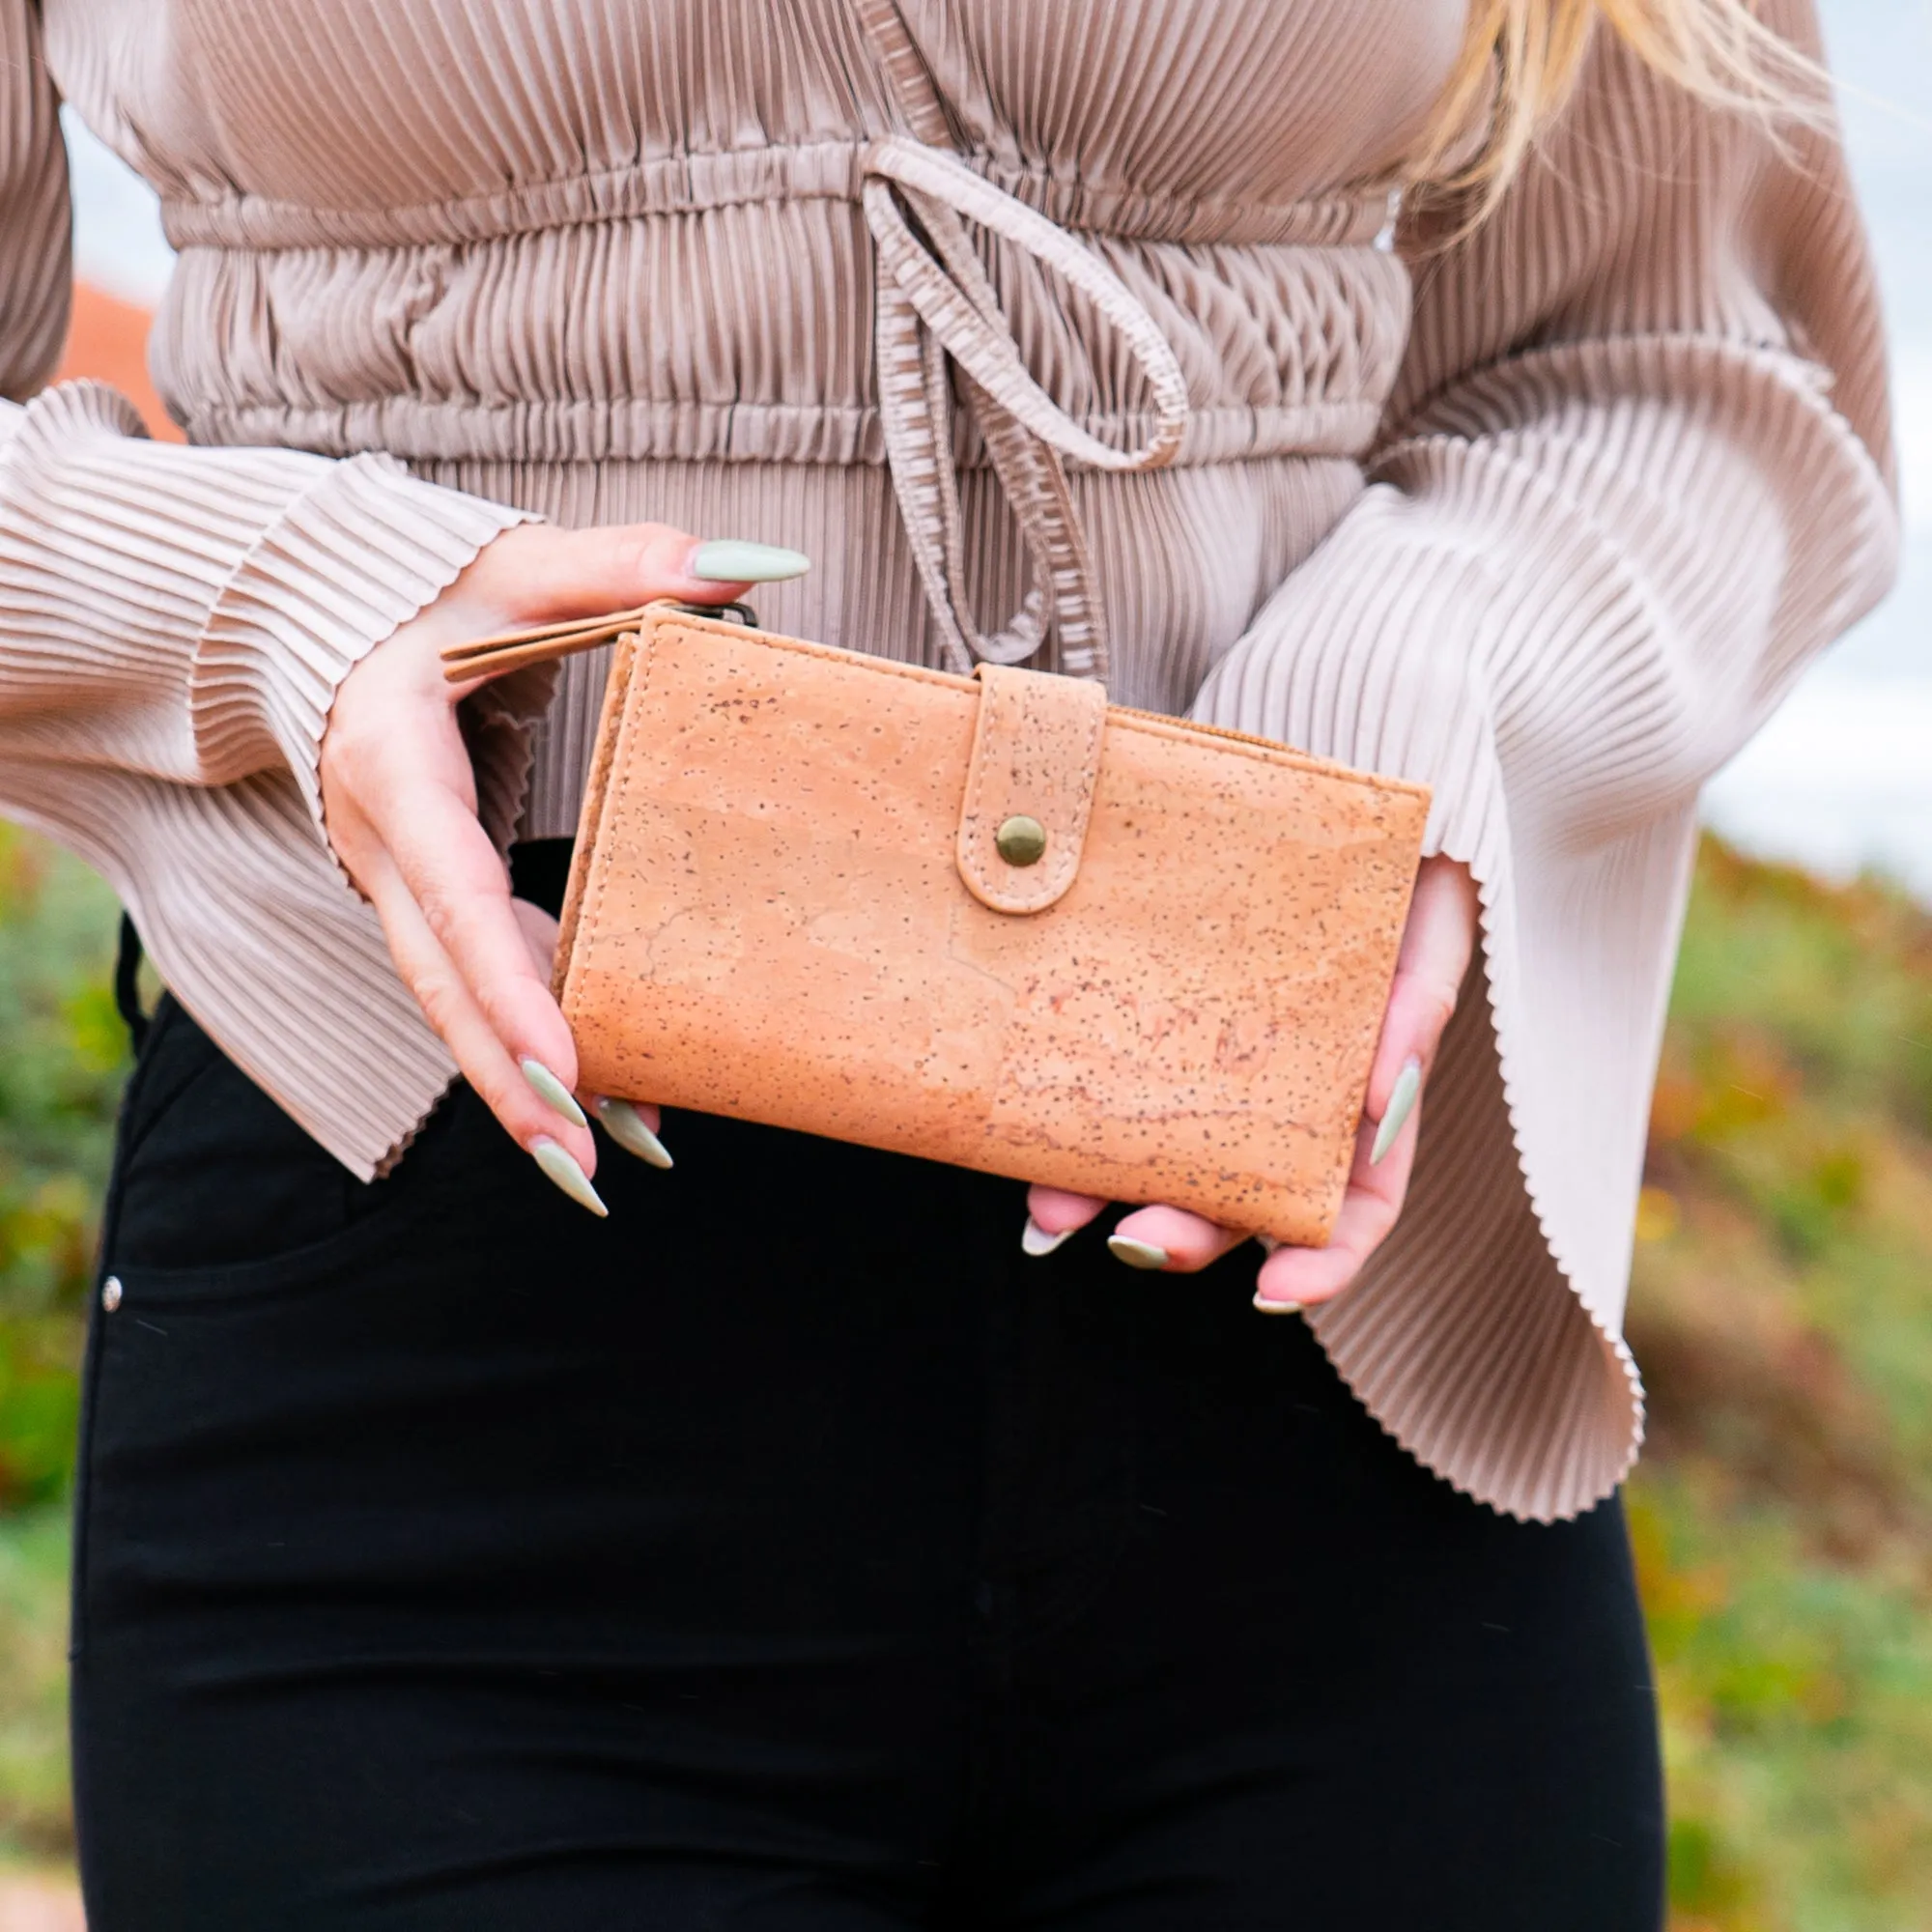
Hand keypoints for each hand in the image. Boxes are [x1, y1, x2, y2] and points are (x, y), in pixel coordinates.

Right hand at [319, 522, 808, 1212]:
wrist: (315, 625)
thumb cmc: (422, 594)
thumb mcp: (516, 564)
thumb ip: (626, 565)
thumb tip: (757, 565)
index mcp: (399, 767)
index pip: (458, 893)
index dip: (510, 984)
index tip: (564, 1065)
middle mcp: (386, 846)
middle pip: (446, 985)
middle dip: (510, 1080)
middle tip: (582, 1167)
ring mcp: (400, 884)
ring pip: (458, 1002)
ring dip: (523, 1085)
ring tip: (604, 1163)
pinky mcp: (428, 900)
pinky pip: (477, 982)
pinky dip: (531, 1040)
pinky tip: (603, 1097)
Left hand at [1023, 855, 1479, 1309]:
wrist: (1342, 783)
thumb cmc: (1403, 865)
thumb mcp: (1430, 924)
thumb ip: (1417, 1007)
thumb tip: (1384, 1104)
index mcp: (1362, 1098)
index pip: (1352, 1208)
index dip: (1321, 1265)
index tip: (1271, 1294)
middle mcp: (1284, 1097)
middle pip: (1238, 1198)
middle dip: (1185, 1233)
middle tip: (1131, 1237)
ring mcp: (1212, 1061)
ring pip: (1161, 1152)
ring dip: (1104, 1195)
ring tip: (1048, 1212)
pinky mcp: (1152, 1017)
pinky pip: (1110, 1080)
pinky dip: (1071, 1121)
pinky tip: (1029, 1142)